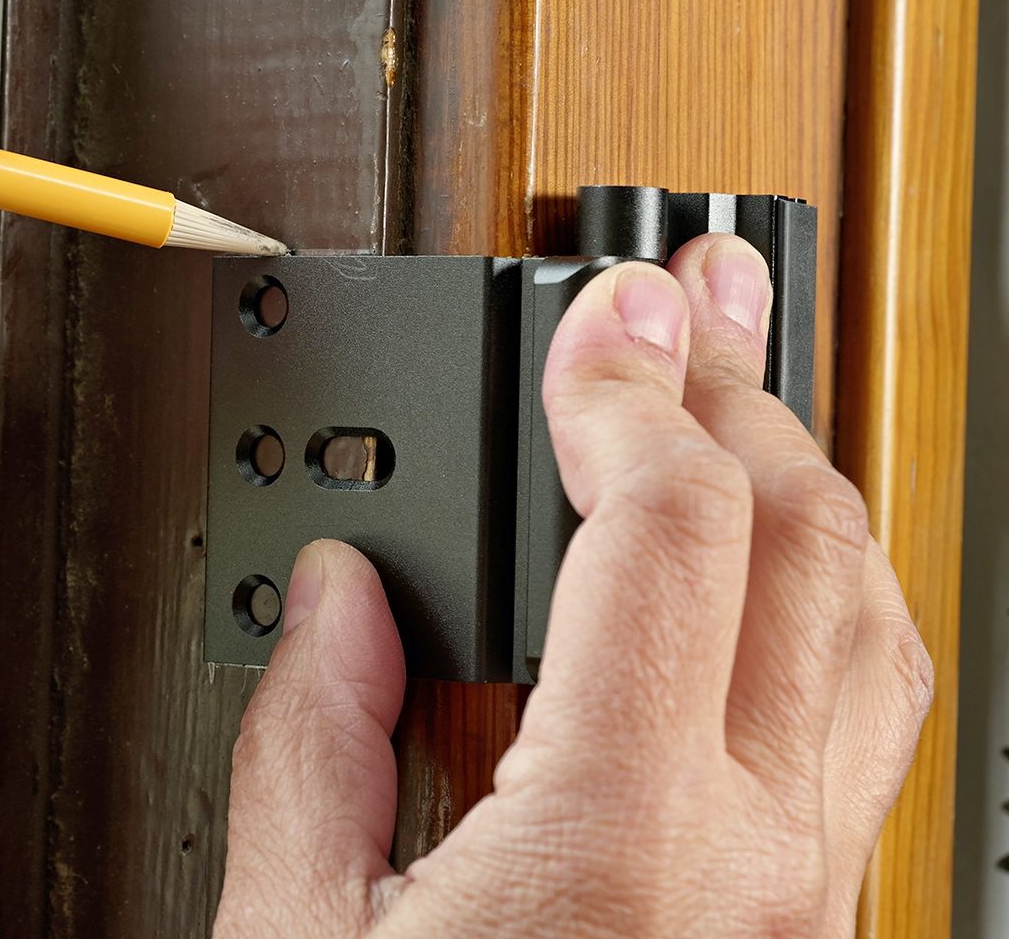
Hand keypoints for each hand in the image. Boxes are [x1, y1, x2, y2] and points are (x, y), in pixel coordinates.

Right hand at [217, 235, 932, 936]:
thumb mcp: (298, 935)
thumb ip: (310, 748)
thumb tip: (336, 601)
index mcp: (613, 846)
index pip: (669, 532)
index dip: (628, 387)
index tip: (597, 321)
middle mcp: (751, 866)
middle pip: (810, 548)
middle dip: (741, 389)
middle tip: (697, 299)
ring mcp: (802, 900)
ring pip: (876, 634)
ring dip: (806, 486)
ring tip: (740, 402)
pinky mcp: (804, 927)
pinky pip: (865, 727)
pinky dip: (825, 605)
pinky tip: (764, 575)